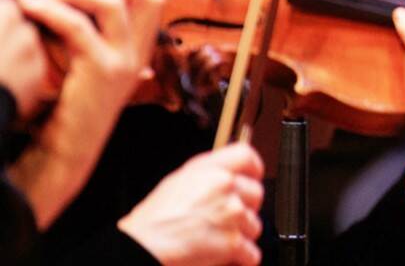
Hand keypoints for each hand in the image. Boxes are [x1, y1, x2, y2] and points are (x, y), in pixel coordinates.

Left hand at [9, 0, 164, 223]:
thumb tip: (66, 2)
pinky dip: (50, 9)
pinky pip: (78, 26)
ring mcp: (123, 61)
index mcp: (137, 51)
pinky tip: (29, 7)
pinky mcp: (100, 70)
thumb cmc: (69, 109)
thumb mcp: (89, 69)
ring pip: (112, 3)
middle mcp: (138, 53)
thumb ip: (89, 39)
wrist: (67, 150)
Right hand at [117, 143, 264, 265]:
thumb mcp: (176, 182)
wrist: (141, 248)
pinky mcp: (233, 242)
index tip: (252, 178)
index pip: (246, 156)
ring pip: (254, 224)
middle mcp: (224, 187)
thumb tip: (228, 174)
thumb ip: (207, 174)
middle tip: (226, 218)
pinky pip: (251, 252)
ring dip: (240, 235)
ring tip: (215, 238)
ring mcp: (231, 214)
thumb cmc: (151, 221)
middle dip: (245, 208)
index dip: (252, 168)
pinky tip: (224, 256)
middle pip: (256, 193)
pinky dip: (241, 258)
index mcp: (209, 169)